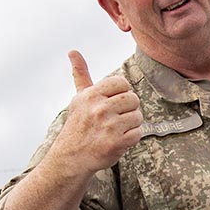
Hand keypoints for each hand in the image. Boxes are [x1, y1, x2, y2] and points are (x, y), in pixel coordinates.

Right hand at [51, 50, 142, 173]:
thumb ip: (81, 75)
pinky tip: (117, 140)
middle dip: (128, 109)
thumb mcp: (78, 98)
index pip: (122, 82)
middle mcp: (98, 109)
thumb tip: (73, 51)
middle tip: (114, 118)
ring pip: (138, 116)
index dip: (121, 92)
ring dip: (131, 124)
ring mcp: (108, 126)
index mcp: (90, 96)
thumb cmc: (79, 125)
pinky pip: (138, 133)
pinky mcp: (116, 143)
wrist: (71, 158)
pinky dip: (131, 138)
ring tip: (115, 130)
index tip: (111, 103)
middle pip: (133, 98)